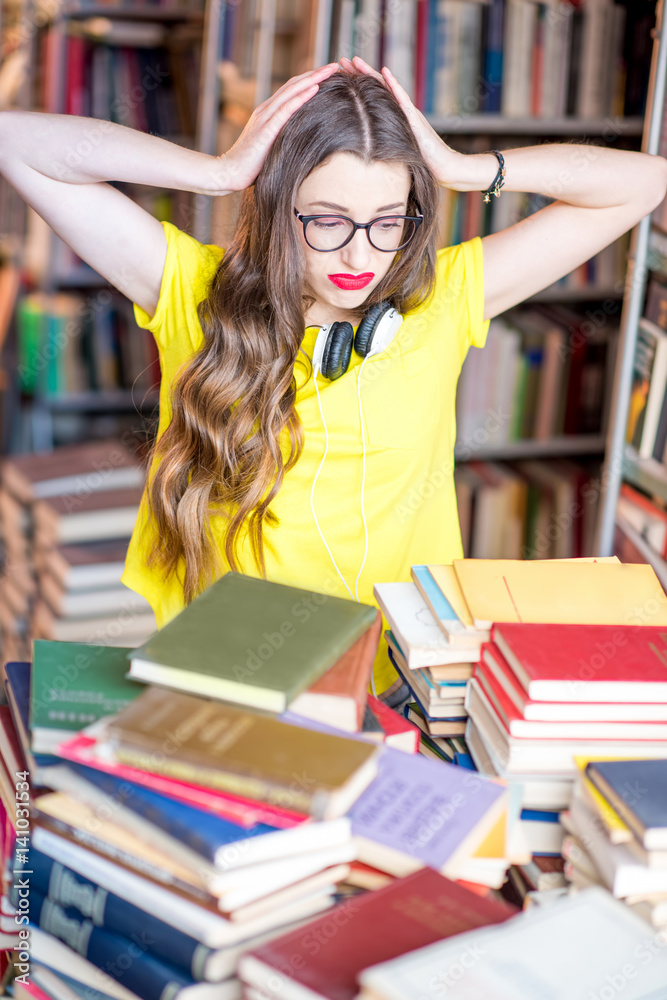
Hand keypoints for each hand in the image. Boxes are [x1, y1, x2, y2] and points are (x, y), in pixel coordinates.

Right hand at [210, 63, 339, 193]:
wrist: (230, 172)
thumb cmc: (251, 165)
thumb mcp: (270, 146)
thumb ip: (282, 137)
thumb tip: (301, 139)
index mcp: (267, 113)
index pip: (291, 90)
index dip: (309, 80)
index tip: (327, 75)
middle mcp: (266, 110)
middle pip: (293, 85)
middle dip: (314, 74)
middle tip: (334, 65)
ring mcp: (264, 118)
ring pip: (291, 92)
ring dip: (312, 79)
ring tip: (329, 71)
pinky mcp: (265, 130)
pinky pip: (286, 109)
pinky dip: (301, 97)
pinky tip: (315, 88)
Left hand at [338, 56, 461, 186]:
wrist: (445, 167)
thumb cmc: (423, 164)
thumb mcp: (396, 154)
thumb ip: (384, 147)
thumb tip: (363, 153)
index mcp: (394, 118)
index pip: (373, 97)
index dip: (357, 86)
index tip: (341, 77)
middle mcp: (400, 110)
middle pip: (376, 87)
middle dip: (358, 74)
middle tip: (341, 61)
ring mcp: (408, 112)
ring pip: (386, 88)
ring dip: (370, 73)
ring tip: (355, 60)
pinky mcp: (415, 118)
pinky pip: (402, 98)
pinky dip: (393, 84)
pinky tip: (385, 71)